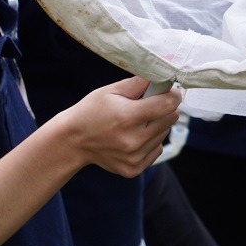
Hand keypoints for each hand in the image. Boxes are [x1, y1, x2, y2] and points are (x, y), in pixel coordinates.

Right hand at [66, 77, 181, 176]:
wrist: (74, 141)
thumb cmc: (91, 111)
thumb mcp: (111, 91)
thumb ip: (138, 83)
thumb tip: (162, 76)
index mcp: (128, 117)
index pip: (168, 105)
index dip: (171, 95)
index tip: (169, 92)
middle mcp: (134, 140)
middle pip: (170, 119)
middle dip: (163, 109)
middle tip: (147, 106)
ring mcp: (134, 157)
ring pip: (164, 134)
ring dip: (156, 126)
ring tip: (136, 123)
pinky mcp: (134, 169)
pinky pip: (156, 150)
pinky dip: (150, 142)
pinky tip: (133, 137)